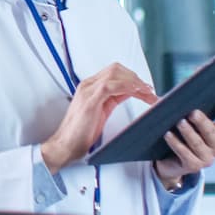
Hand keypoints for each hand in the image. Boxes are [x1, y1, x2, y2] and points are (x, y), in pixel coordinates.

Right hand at [40, 63, 157, 172]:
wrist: (65, 145)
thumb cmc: (81, 132)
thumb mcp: (102, 111)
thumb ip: (114, 98)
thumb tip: (131, 91)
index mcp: (90, 87)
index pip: (114, 73)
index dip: (132, 77)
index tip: (145, 88)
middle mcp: (88, 85)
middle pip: (116, 69)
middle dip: (136, 78)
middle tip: (149, 91)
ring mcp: (87, 91)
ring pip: (115, 74)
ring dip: (135, 82)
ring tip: (147, 92)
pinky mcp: (90, 101)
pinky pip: (110, 86)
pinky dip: (126, 86)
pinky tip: (136, 92)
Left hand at [154, 95, 214, 188]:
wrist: (170, 162)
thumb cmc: (182, 135)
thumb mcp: (188, 121)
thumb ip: (187, 109)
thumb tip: (177, 95)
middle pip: (211, 132)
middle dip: (202, 122)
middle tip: (193, 112)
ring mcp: (207, 159)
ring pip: (197, 144)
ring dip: (188, 132)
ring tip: (179, 122)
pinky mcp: (194, 167)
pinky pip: (184, 154)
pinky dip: (176, 143)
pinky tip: (167, 134)